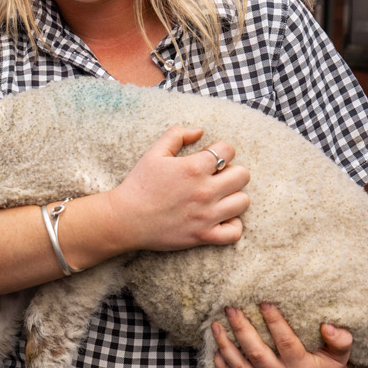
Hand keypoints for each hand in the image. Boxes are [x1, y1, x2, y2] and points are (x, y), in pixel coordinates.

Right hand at [104, 127, 250, 251]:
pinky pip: (235, 232)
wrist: (125, 219)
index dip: (220, 151)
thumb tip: (199, 131)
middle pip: (242, 175)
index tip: (209, 158)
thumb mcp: (153, 153)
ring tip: (219, 197)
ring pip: (243, 201)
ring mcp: (206, 215)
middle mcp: (205, 191)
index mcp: (193, 168)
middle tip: (216, 177)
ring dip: (233, 197)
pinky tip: (221, 218)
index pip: (228, 150)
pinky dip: (232, 225)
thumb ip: (177, 135)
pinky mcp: (204, 236)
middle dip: (231, 172)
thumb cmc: (139, 185)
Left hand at [212, 303, 354, 367]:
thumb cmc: (328, 364)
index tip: (264, 302)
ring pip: (239, 367)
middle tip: (231, 308)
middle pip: (256, 353)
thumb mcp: (341, 354)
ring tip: (216, 324)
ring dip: (224, 345)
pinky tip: (215, 347)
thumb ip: (340, 340)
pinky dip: (221, 365)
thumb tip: (328, 327)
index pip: (285, 342)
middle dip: (241, 329)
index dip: (274, 322)